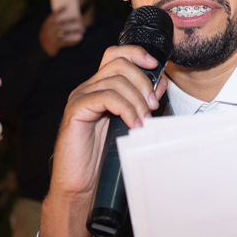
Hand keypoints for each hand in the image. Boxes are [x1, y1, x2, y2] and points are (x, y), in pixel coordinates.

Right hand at [39, 10, 83, 56]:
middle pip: (62, 23)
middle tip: (78, 19)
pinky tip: (79, 40)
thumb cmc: (46, 36)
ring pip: (67, 33)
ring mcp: (53, 38)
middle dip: (71, 21)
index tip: (66, 7)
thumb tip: (69, 20)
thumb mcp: (46, 29)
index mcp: (46, 25)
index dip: (59, 11)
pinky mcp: (57, 45)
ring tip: (82, 30)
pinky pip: (67, 43)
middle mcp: (50, 30)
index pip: (53, 15)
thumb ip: (53, 24)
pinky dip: (74, 42)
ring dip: (75, 31)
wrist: (41, 49)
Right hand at [49, 45, 166, 198]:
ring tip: (143, 121)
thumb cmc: (102, 158)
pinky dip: (125, 108)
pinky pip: (105, 97)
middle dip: (142, 82)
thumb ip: (141, 103)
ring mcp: (80, 98)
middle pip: (118, 64)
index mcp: (99, 88)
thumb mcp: (128, 124)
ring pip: (115, 80)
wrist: (80, 183)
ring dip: (136, 100)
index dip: (136, 53)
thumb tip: (160, 83)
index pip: (115, 55)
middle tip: (152, 106)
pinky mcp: (76, 110)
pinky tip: (133, 124)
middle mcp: (88, 88)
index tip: (155, 65)